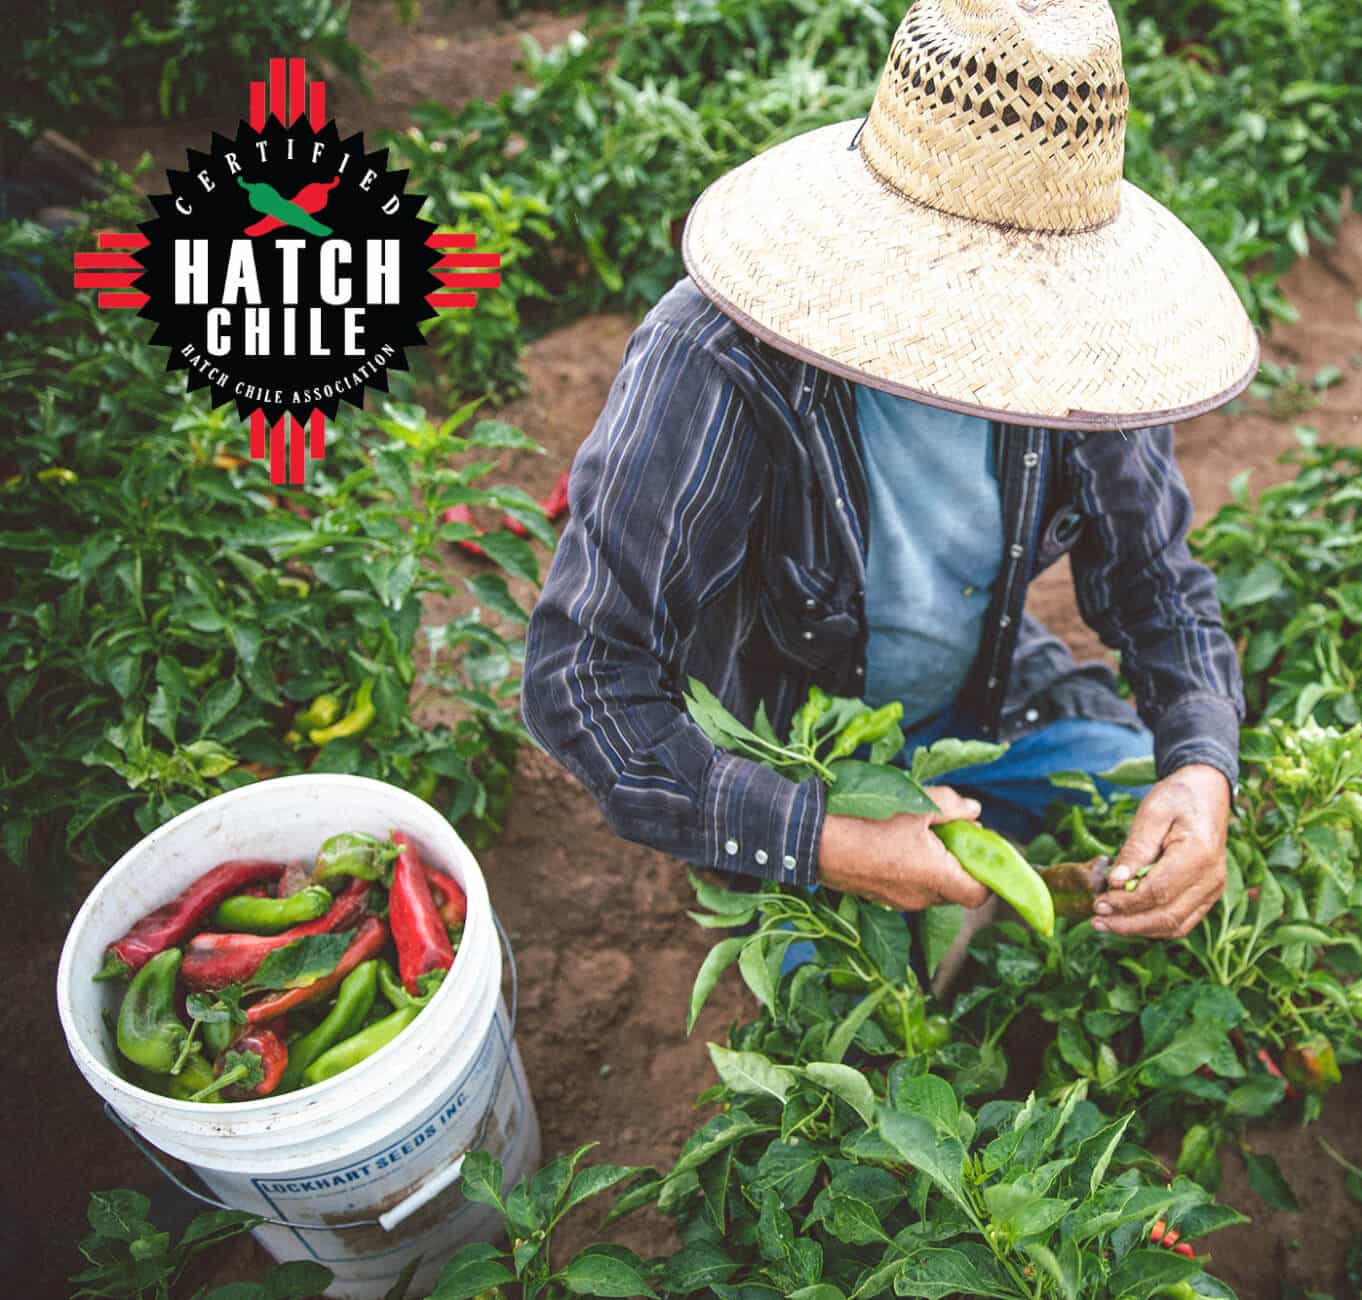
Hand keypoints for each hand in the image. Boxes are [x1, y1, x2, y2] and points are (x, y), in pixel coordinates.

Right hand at [817, 786, 990, 910]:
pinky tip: (897, 843)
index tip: (982, 849)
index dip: (988, 874)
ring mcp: (897, 901)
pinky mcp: (879, 896)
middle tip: (952, 832)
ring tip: (921, 833)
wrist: (814, 839)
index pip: (980, 894)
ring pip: (931, 889)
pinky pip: (908, 888)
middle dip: (960, 864)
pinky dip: (912, 870)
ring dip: (935, 866)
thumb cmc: (867, 820)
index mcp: (936, 877)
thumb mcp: (918, 803)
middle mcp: (920, 898)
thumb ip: (953, 806)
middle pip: (956, 890)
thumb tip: (974, 810)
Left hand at [1092, 764, 1229, 937]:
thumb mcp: (1151, 815)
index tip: (1098, 903)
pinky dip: (1154, 925)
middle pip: (1167, 916)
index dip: (1126, 903)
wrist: (1206, 792)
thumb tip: (1115, 882)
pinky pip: (1182, 921)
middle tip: (1096, 920)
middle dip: (1128, 923)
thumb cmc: (1177, 798)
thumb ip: (1135, 850)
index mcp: (1199, 855)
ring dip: (1139, 929)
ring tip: (1106, 923)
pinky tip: (1128, 920)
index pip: (1158, 892)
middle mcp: (1211, 879)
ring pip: (1175, 925)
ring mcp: (1212, 890)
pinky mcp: (1207, 894)